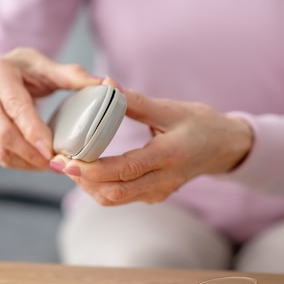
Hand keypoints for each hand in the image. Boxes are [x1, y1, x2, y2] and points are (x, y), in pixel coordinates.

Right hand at [0, 47, 100, 169]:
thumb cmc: (25, 70)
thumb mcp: (46, 66)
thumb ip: (72, 75)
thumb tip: (103, 83)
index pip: (15, 107)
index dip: (32, 131)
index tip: (51, 150)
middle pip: (4, 133)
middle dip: (31, 153)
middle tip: (57, 163)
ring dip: (27, 162)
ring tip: (52, 166)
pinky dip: (21, 163)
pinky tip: (40, 164)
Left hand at [51, 88, 253, 204]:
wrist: (224, 148)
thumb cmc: (199, 124)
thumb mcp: (170, 108)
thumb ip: (134, 101)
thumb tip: (104, 84)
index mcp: (168, 156)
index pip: (123, 170)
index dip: (90, 169)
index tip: (65, 159)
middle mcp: (163, 181)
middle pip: (113, 192)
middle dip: (82, 180)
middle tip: (59, 162)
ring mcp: (158, 192)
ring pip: (114, 199)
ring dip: (88, 186)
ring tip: (69, 164)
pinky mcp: (154, 195)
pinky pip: (121, 197)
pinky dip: (100, 187)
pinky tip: (87, 170)